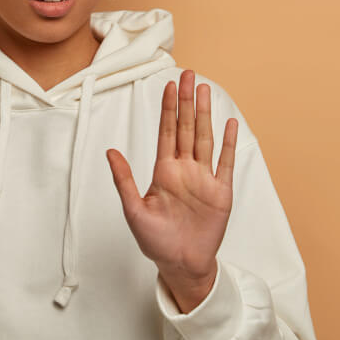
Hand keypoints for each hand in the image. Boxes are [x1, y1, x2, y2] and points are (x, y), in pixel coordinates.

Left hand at [106, 69, 237, 311]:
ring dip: (206, 114)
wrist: (180, 265)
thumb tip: (110, 151)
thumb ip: (123, 179)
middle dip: (188, 101)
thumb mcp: (133, 210)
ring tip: (206, 90)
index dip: (168, 108)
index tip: (170, 85)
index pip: (166, 132)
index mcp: (164, 171)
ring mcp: (204, 179)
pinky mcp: (221, 192)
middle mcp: (185, 170)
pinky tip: (229, 124)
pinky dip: (229, 143)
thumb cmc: (155, 241)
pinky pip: (226, 163)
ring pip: (205, 139)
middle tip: (190, 75)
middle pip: (186, 128)